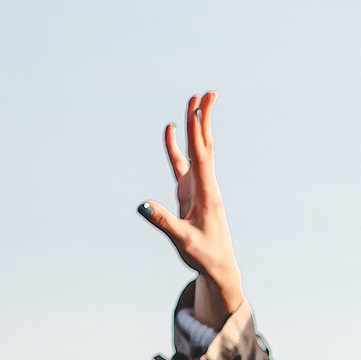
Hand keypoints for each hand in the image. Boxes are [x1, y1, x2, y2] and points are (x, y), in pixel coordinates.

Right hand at [140, 92, 244, 346]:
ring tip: (195, 101)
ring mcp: (198, 186)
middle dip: (204, 119)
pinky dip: (177, 146)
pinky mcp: (191, 192)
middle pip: (205, 146)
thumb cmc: (204, 255)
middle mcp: (206, 185)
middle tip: (208, 93)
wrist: (218, 265)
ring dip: (196, 126)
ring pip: (197, 150)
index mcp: (207, 194)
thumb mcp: (182, 242)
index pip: (202, 158)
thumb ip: (163, 222)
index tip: (197, 111)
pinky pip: (182, 163)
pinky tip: (172, 129)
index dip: (198, 134)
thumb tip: (142, 204)